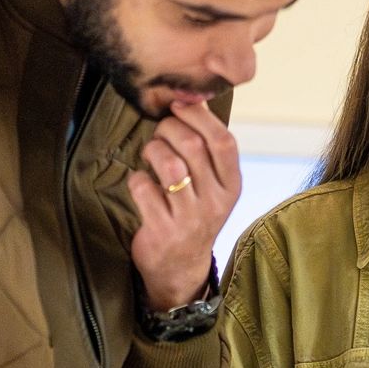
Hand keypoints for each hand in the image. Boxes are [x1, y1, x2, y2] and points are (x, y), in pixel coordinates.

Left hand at [128, 101, 240, 310]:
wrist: (180, 267)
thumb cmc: (194, 214)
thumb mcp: (213, 186)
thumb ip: (208, 150)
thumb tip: (195, 100)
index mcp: (232, 185)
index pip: (224, 142)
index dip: (200, 117)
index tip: (179, 105)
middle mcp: (216, 201)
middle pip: (192, 147)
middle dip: (168, 129)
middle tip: (159, 133)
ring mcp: (190, 217)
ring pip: (169, 165)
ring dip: (152, 151)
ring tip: (150, 155)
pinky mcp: (163, 230)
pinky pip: (144, 188)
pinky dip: (137, 179)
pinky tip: (141, 185)